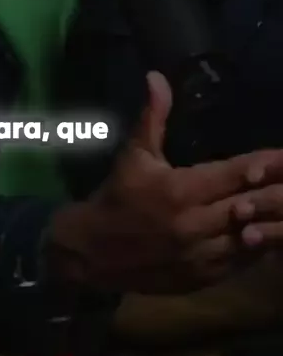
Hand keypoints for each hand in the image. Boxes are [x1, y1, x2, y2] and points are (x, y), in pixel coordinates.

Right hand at [46, 72, 282, 294]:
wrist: (91, 252)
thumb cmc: (116, 196)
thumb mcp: (133, 154)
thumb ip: (152, 117)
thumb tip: (157, 77)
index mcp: (180, 190)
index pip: (234, 174)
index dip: (264, 165)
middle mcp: (195, 224)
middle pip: (249, 205)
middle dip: (277, 191)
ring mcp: (200, 255)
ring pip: (250, 238)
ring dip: (272, 222)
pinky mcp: (202, 278)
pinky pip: (240, 264)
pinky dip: (258, 247)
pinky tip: (271, 235)